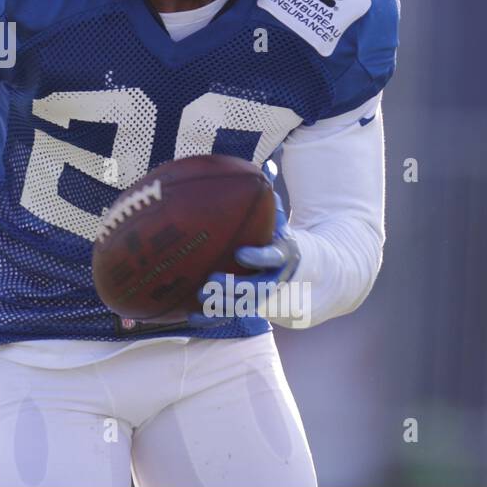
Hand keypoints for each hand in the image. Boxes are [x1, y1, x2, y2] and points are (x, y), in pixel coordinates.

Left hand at [187, 161, 297, 326]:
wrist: (295, 267)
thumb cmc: (275, 236)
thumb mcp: (279, 219)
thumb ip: (270, 202)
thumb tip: (265, 169)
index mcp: (282, 254)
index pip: (274, 257)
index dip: (259, 257)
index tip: (241, 254)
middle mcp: (274, 277)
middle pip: (258, 289)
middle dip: (236, 287)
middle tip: (212, 279)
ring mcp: (261, 295)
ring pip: (243, 306)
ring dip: (222, 304)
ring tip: (201, 296)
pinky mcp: (246, 306)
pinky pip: (229, 316)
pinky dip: (211, 317)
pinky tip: (190, 317)